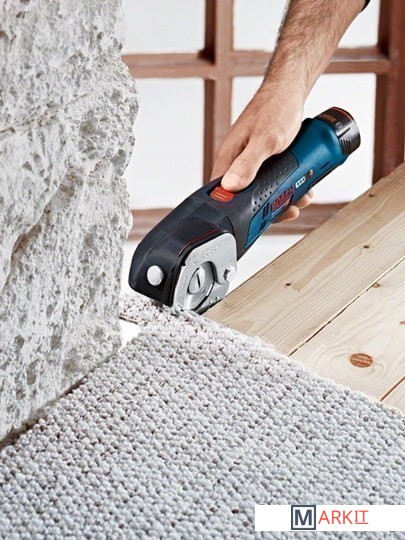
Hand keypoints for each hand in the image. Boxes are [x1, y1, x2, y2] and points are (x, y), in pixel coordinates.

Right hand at [210, 85, 312, 221]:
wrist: (290, 91)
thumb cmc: (275, 108)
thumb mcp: (265, 140)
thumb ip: (247, 164)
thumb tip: (229, 186)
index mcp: (228, 160)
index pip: (221, 195)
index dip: (236, 212)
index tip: (255, 220)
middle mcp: (236, 164)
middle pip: (245, 199)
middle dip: (269, 208)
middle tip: (288, 209)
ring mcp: (250, 164)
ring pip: (263, 192)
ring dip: (283, 198)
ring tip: (301, 197)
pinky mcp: (264, 162)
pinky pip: (273, 182)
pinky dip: (287, 187)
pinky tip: (301, 187)